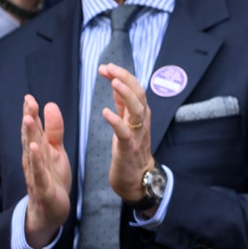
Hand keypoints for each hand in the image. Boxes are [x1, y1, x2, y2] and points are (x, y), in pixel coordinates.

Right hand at [20, 95, 71, 248]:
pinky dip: (36, 161)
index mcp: (37, 150)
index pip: (33, 129)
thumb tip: (50, 105)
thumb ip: (54, 131)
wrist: (51, 209)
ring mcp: (36, 173)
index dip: (31, 113)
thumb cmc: (52, 178)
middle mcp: (33, 159)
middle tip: (29, 102)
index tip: (30, 97)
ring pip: (31, 153)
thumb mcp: (56, 152)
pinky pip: (38, 173)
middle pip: (30, 137)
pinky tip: (33, 149)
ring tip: (28, 119)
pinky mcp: (42, 188)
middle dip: (29, 119)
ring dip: (29, 136)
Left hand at [99, 63, 154, 201]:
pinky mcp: (128, 150)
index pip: (136, 89)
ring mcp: (137, 137)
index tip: (106, 67)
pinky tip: (105, 112)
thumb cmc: (131, 152)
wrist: (137, 181)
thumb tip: (118, 84)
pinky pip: (124, 134)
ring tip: (114, 83)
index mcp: (140, 116)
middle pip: (140, 96)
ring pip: (137, 111)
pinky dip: (116, 122)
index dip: (123, 76)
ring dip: (126, 96)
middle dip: (126, 79)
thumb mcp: (127, 124)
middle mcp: (142, 124)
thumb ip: (123, 105)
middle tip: (109, 68)